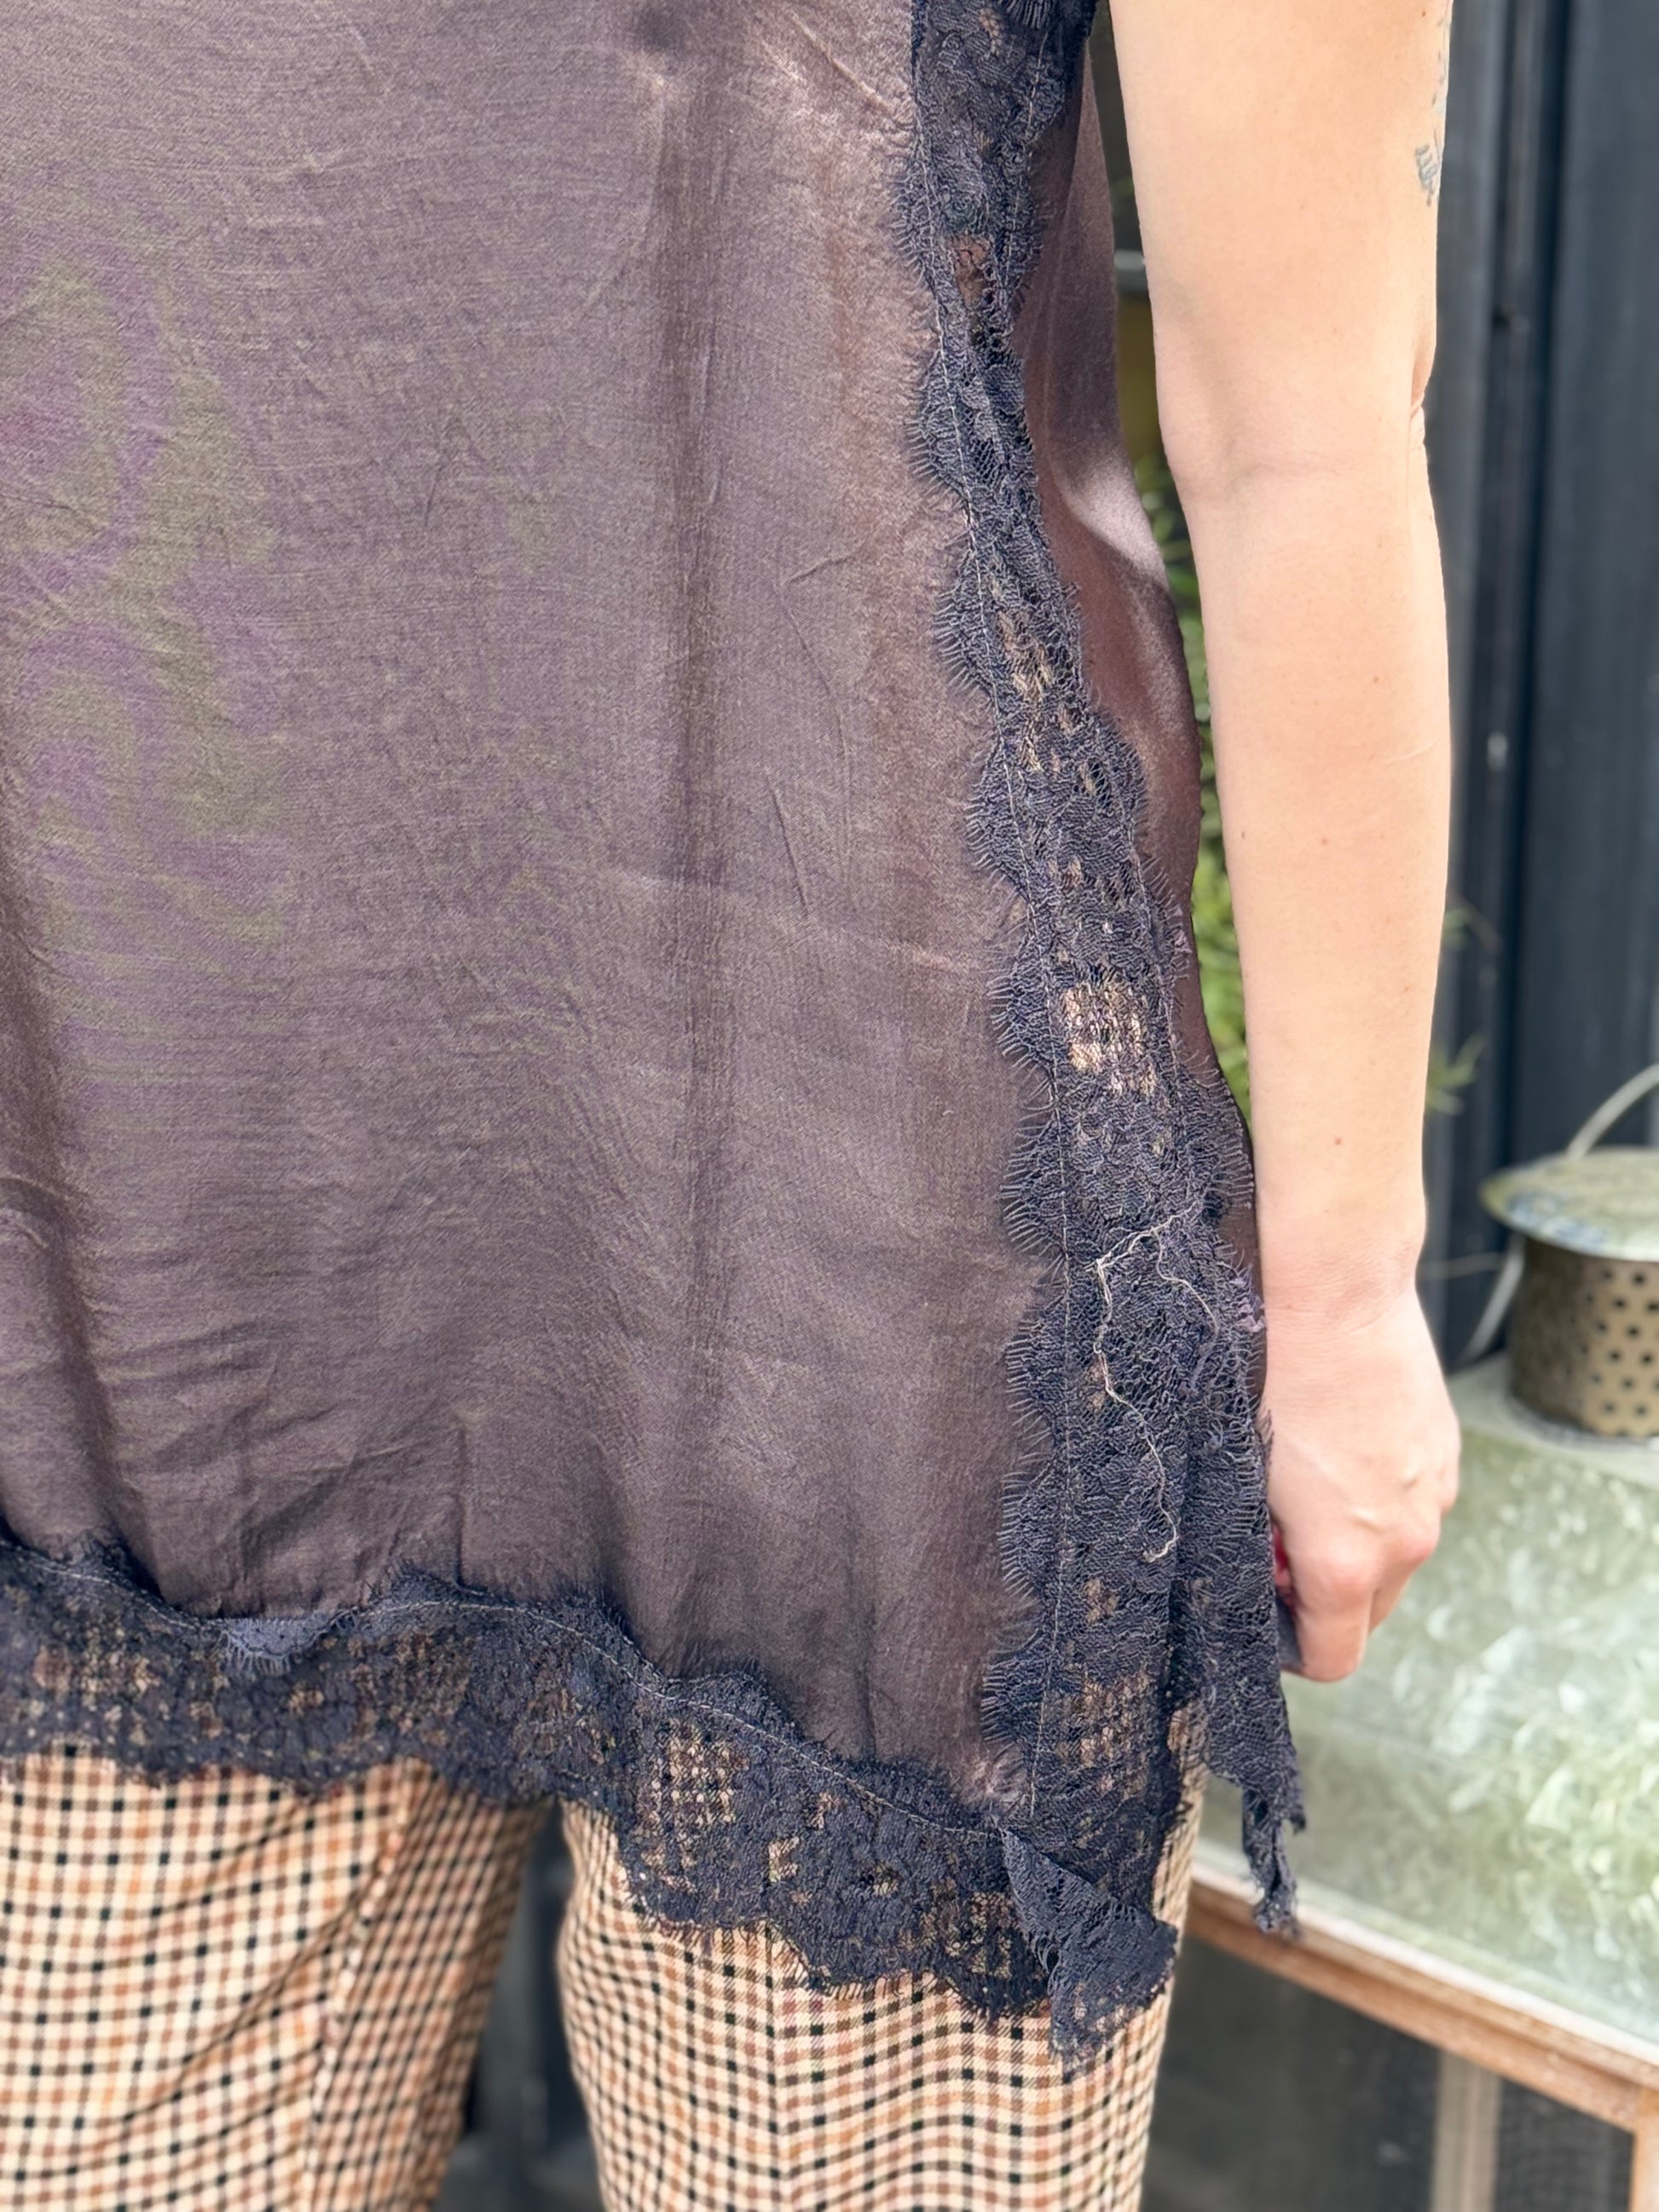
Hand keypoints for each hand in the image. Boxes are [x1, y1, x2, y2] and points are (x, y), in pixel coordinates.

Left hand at [1261, 1283, 1459, 1680]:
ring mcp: (1436, 1494)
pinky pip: (1412, 1505)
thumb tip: (1264, 1573)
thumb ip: (1256, 1546)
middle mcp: (1407, 1539)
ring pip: (1394, 1556)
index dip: (1289, 1648)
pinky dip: (1378, 1499)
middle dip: (1319, 1594)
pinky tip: (1338, 1446)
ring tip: (1304, 1480)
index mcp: (1347, 1560)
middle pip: (1367, 1612)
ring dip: (1354, 1543)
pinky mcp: (1446, 1452)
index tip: (1262, 1613)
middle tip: (1272, 1536)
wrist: (1334, 1287)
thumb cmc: (1270, 1374)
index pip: (1333, 1658)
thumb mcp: (1240, 1473)